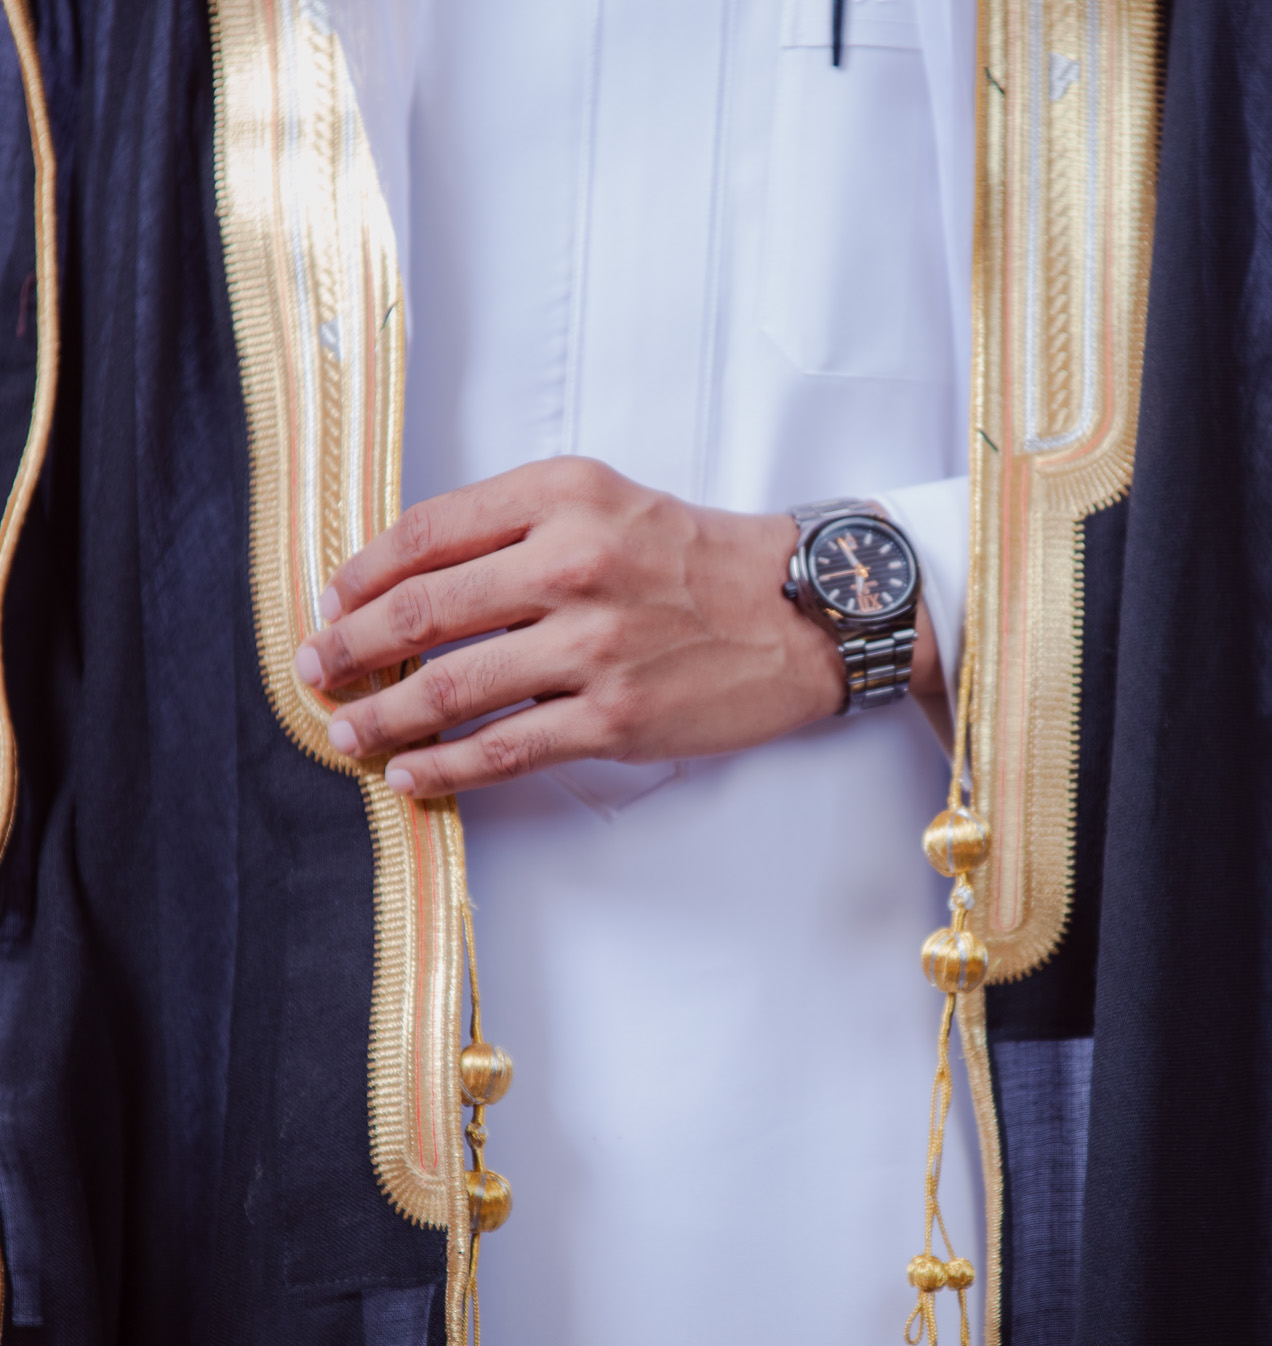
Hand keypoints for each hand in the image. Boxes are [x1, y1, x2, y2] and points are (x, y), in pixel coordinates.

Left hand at [292, 456, 943, 797]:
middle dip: (348, 648)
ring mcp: (593, 645)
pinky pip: (503, 748)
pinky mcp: (615, 717)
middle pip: (420, 610)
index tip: (330, 603)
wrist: (806, 615)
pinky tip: (413, 773)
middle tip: (315, 671)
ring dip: (381, 717)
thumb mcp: (613, 501)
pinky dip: (444, 765)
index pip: (426, 532)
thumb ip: (521, 522)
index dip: (359, 575)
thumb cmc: (705, 560)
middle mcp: (574, 562)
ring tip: (348, 732)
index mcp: (565, 495)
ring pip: (450, 687)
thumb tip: (412, 576)